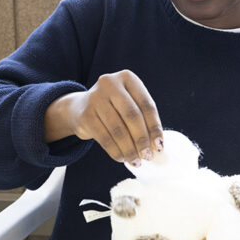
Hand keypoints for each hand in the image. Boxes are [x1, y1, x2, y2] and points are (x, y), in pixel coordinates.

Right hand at [44, 70, 162, 165]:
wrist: (80, 108)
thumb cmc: (114, 108)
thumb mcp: (129, 105)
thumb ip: (144, 120)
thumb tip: (158, 147)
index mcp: (127, 77)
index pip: (146, 104)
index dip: (155, 127)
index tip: (160, 146)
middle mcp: (110, 83)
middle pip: (132, 115)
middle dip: (142, 139)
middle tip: (148, 156)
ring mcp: (95, 97)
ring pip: (118, 129)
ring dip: (129, 149)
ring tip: (136, 161)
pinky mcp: (85, 114)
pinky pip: (105, 138)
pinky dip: (116, 151)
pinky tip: (122, 158)